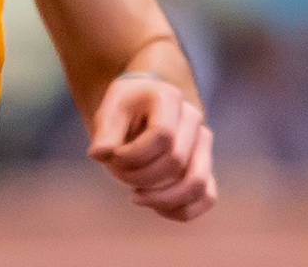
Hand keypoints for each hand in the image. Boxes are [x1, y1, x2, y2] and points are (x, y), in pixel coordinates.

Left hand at [88, 74, 216, 221]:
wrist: (137, 108)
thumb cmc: (123, 110)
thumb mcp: (108, 111)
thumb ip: (104, 132)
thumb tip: (101, 155)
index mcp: (168, 97)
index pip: (162, 135)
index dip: (133, 155)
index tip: (111, 156)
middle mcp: (193, 118)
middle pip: (176, 161)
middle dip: (139, 175)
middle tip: (115, 172)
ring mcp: (203, 144)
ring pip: (197, 184)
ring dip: (162, 198)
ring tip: (135, 196)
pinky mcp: (206, 167)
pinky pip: (207, 197)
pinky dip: (182, 210)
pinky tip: (155, 207)